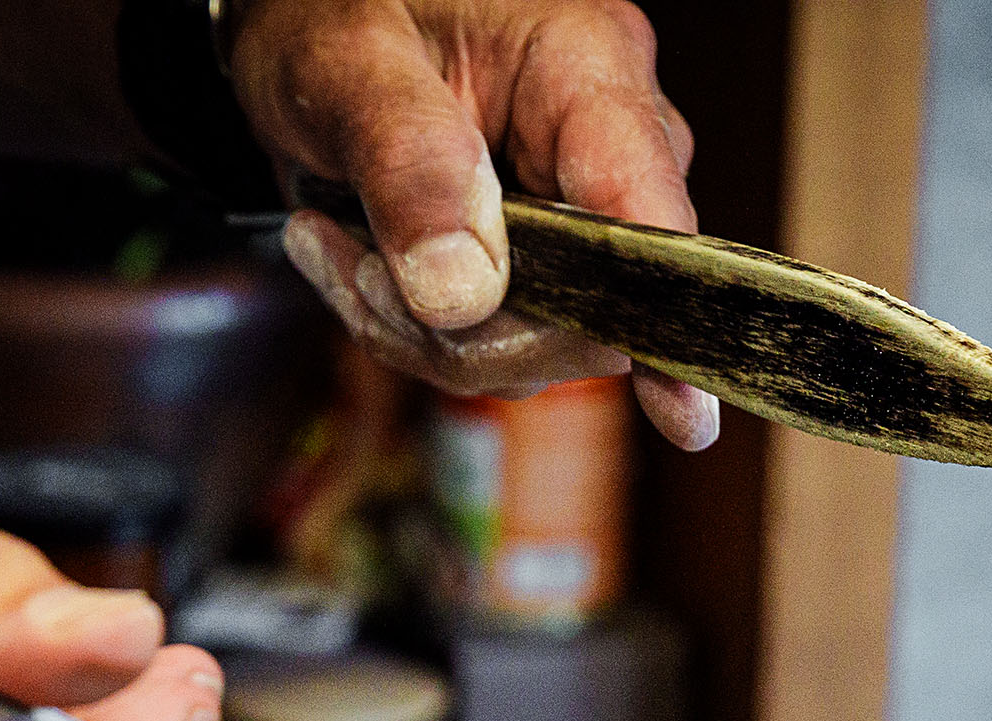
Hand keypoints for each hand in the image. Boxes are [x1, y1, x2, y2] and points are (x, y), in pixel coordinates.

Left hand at [233, 0, 718, 449]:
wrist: (311, 27)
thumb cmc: (331, 15)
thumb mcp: (343, 66)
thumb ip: (407, 166)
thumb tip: (466, 296)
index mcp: (585, 66)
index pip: (649, 214)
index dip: (661, 320)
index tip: (681, 410)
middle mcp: (608, 145)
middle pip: (593, 309)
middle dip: (464, 329)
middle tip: (356, 271)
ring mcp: (587, 216)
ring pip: (544, 345)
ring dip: (428, 333)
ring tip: (345, 253)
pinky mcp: (552, 266)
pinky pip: (507, 346)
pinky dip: (424, 332)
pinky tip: (366, 268)